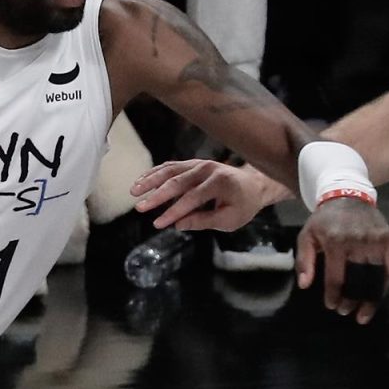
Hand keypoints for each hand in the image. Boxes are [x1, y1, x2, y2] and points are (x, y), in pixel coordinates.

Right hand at [131, 159, 285, 230]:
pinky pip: (172, 166)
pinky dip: (156, 173)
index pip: (192, 199)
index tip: (158, 224)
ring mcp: (199, 163)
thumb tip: (178, 225)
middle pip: (177, 181)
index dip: (173, 212)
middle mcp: (208, 169)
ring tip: (134, 190)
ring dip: (151, 180)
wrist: (254, 184)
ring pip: (171, 170)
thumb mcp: (229, 220)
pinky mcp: (193, 163)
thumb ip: (203, 221)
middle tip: (139, 207)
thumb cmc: (243, 205)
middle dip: (156, 195)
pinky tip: (142, 181)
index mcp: (219, 183)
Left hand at [297, 198, 388, 322]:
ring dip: (370, 300)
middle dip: (351, 301)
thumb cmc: (325, 220)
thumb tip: (305, 285)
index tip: (332, 306)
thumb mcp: (307, 235)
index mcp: (336, 242)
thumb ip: (304, 260)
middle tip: (345, 311)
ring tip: (364, 314)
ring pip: (376, 279)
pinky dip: (385, 286)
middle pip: (358, 282)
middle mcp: (358, 241)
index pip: (336, 278)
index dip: (334, 296)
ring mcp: (377, 240)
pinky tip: (378, 296)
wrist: (348, 195)